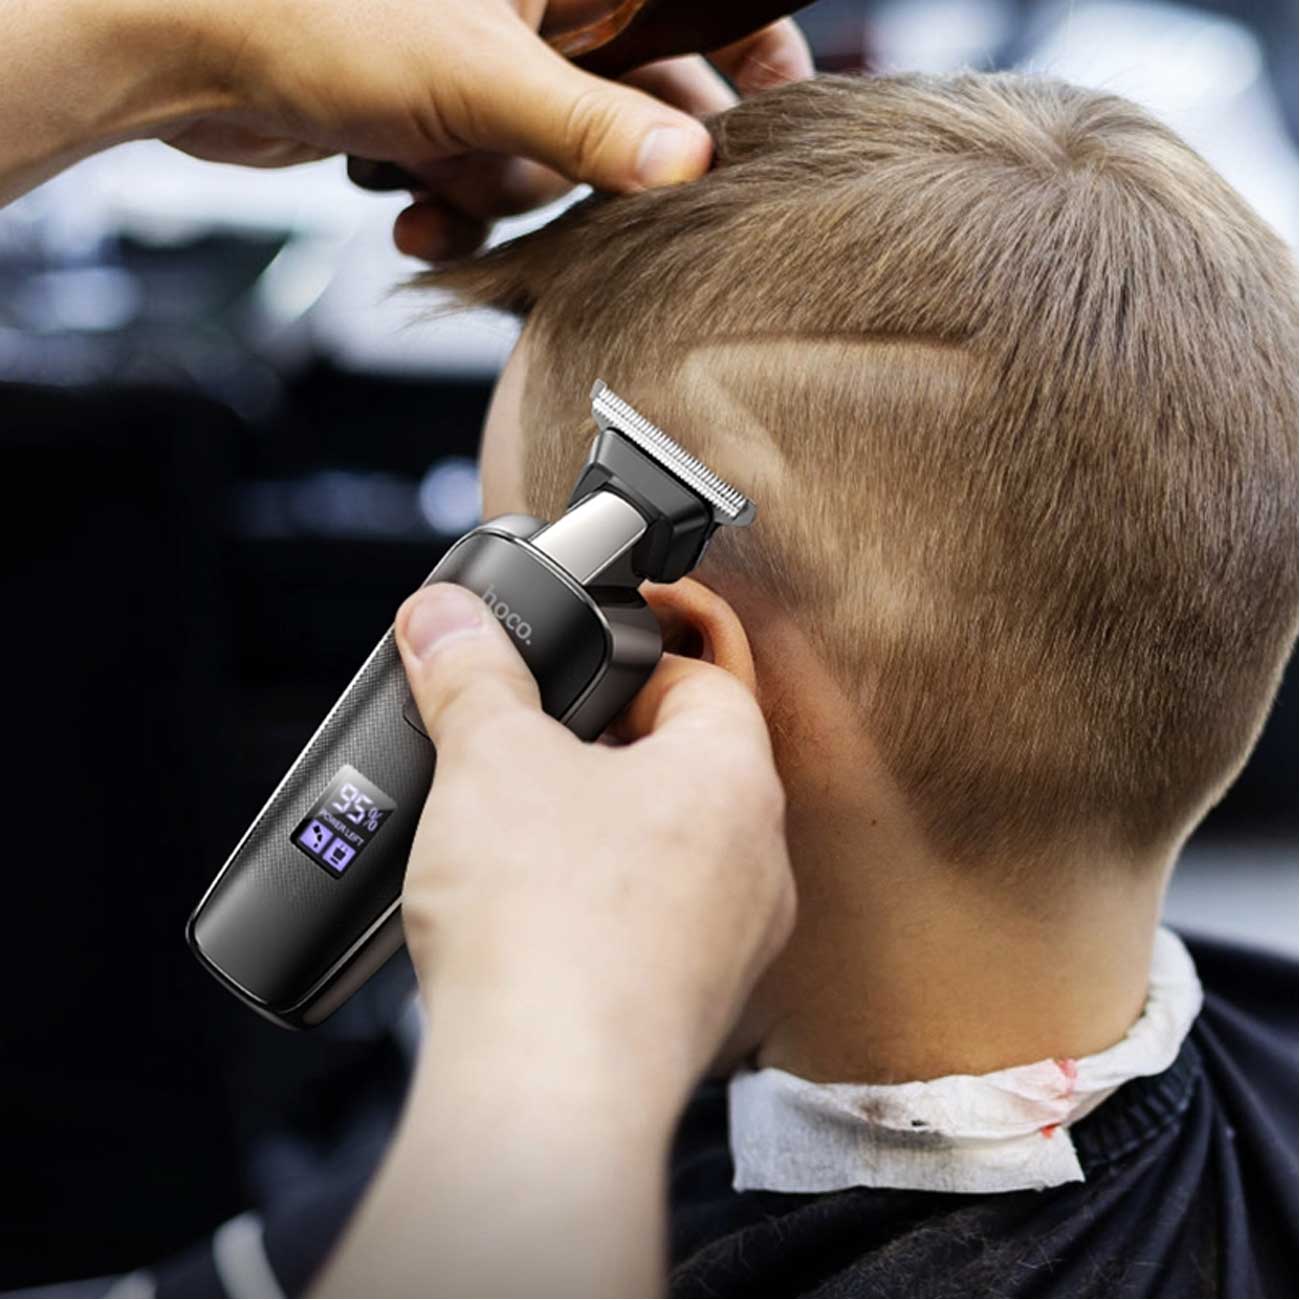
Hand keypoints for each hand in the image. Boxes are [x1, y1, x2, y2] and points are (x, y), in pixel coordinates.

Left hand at [160, 0, 812, 258]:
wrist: (180, 50)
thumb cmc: (316, 15)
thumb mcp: (480, 80)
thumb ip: (592, 130)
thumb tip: (686, 166)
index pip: (699, 11)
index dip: (752, 67)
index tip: (780, 133)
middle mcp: (532, 12)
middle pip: (625, 107)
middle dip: (594, 173)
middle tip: (598, 211)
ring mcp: (483, 60)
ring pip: (552, 161)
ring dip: (504, 197)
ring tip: (448, 183)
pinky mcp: (435, 111)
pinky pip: (486, 181)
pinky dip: (455, 210)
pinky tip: (409, 207)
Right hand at [395, 581, 794, 1105]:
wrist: (546, 1099)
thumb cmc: (543, 927)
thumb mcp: (488, 760)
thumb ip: (470, 673)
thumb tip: (447, 618)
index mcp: (733, 779)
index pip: (701, 676)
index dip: (632, 656)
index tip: (578, 663)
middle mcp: (757, 860)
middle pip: (684, 764)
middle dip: (604, 747)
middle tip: (532, 745)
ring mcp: (733, 943)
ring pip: (670, 850)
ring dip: (600, 831)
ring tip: (520, 834)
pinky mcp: (692, 1008)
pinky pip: (652, 928)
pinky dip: (598, 910)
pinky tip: (533, 919)